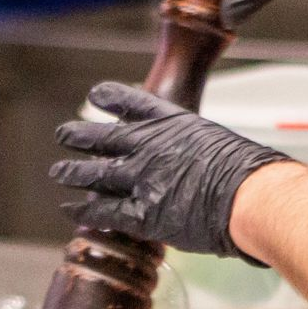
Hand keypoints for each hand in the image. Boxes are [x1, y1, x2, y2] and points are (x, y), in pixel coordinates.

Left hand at [50, 83, 292, 261]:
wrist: (249, 196)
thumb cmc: (248, 173)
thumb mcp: (221, 144)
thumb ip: (199, 151)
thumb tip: (202, 166)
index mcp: (171, 123)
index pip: (132, 103)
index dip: (110, 97)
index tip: (96, 95)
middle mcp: (148, 146)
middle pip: (103, 137)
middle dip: (79, 135)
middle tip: (63, 134)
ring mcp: (141, 179)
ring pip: (95, 173)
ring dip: (73, 171)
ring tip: (58, 171)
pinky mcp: (140, 213)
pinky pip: (103, 210)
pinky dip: (84, 210)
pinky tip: (70, 209)